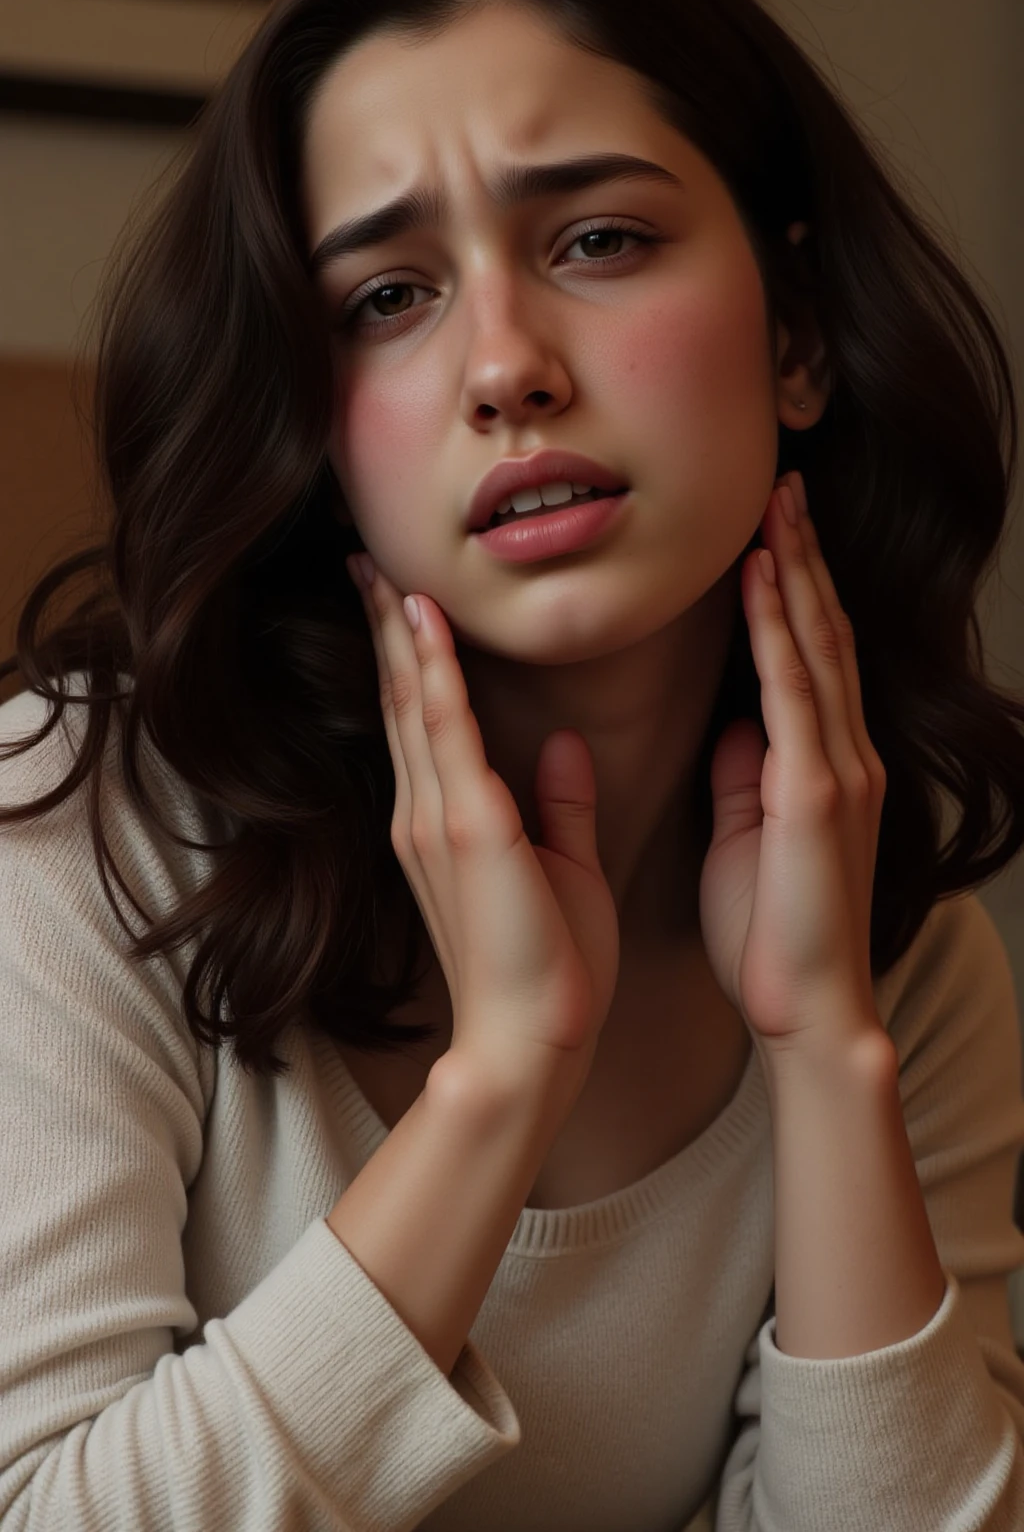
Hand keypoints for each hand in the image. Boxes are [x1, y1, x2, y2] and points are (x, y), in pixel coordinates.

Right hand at [345, 554, 620, 1071]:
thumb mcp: (564, 868)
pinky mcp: (469, 829)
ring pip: (413, 703)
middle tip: (363, 559)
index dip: (410, 656)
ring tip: (380, 571)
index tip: (399, 599)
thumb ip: (560, 807)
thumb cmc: (550, 968)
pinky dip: (434, 673)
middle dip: (385, 627)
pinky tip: (425, 623)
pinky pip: (446, 733)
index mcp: (447, 823)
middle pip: (402, 699)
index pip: (422, 720)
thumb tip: (567, 748)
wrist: (533, 1043)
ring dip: (400, 631)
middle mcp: (426, 813)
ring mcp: (439, 820)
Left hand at [698, 472, 887, 1055]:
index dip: (793, 591)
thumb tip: (737, 727)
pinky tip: (767, 578)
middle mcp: (841, 754)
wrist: (802, 1007)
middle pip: (822, 633)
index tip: (770, 532)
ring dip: (797, 570)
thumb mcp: (747, 835)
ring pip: (818, 645)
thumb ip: (747, 777)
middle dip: (803, 557)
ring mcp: (837, 769)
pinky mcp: (815, 793)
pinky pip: (796, 691)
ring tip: (779, 504)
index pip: (809, 657)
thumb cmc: (768, 931)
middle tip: (783, 487)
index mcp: (821, 765)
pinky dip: (782, 628)